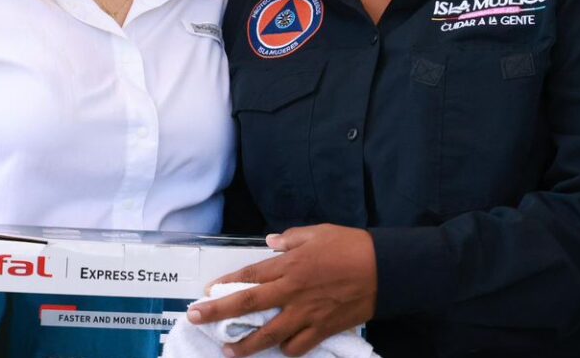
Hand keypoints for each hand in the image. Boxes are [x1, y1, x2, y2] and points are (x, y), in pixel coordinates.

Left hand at [186, 225, 376, 356]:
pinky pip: (297, 346)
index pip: (249, 275)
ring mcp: (306, 313)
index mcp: (289, 265)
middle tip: (194, 317)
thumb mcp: (318, 232)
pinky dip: (286, 350)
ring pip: (268, 335)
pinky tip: (278, 349)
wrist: (385, 269)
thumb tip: (271, 242)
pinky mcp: (322, 329)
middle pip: (247, 304)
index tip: (206, 291)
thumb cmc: (351, 246)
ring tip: (227, 350)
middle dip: (217, 311)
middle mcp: (292, 291)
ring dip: (244, 344)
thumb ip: (291, 239)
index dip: (225, 284)